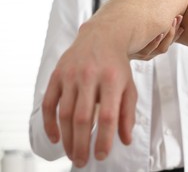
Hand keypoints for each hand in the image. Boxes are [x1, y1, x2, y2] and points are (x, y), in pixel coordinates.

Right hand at [41, 17, 181, 167]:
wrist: (102, 38)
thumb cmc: (117, 67)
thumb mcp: (129, 87)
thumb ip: (128, 113)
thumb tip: (125, 139)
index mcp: (112, 80)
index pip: (108, 116)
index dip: (105, 139)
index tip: (102, 155)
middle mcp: (90, 76)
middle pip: (83, 117)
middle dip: (82, 144)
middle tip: (82, 161)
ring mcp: (71, 75)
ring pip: (65, 113)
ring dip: (67, 138)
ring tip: (72, 154)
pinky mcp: (57, 75)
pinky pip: (49, 103)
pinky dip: (49, 123)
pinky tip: (56, 138)